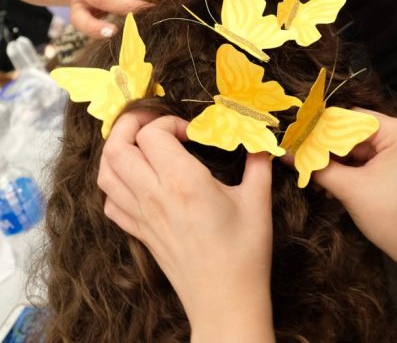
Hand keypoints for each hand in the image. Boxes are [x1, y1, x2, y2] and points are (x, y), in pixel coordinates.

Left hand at [98, 111, 273, 333]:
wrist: (225, 303)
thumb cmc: (244, 252)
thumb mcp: (258, 200)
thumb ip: (258, 162)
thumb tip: (261, 138)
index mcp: (183, 182)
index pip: (151, 134)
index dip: (169, 122)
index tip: (192, 133)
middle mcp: (154, 195)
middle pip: (116, 147)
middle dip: (130, 125)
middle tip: (154, 123)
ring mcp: (141, 216)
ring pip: (105, 173)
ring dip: (117, 151)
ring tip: (141, 145)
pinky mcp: (138, 233)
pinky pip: (110, 201)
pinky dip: (116, 183)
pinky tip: (138, 180)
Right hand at [313, 111, 396, 287]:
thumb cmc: (391, 216)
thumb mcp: (349, 189)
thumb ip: (317, 167)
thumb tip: (287, 154)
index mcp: (396, 131)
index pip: (349, 118)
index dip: (321, 129)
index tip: (296, 138)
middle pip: (349, 131)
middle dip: (324, 147)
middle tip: (297, 155)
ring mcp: (394, 149)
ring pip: (351, 146)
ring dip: (330, 161)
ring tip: (309, 174)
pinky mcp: (389, 163)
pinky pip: (359, 158)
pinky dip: (342, 169)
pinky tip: (324, 184)